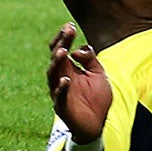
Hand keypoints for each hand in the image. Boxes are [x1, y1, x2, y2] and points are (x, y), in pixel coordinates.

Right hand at [47, 23, 112, 143]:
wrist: (97, 124)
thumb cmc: (97, 98)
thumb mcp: (99, 73)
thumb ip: (90, 59)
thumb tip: (78, 49)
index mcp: (70, 67)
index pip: (62, 48)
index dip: (65, 37)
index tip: (70, 26)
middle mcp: (62, 77)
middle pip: (56, 57)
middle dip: (61, 43)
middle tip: (67, 32)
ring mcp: (59, 91)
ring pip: (52, 74)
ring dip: (56, 63)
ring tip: (63, 52)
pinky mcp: (62, 106)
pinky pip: (59, 96)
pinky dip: (61, 88)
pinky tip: (66, 80)